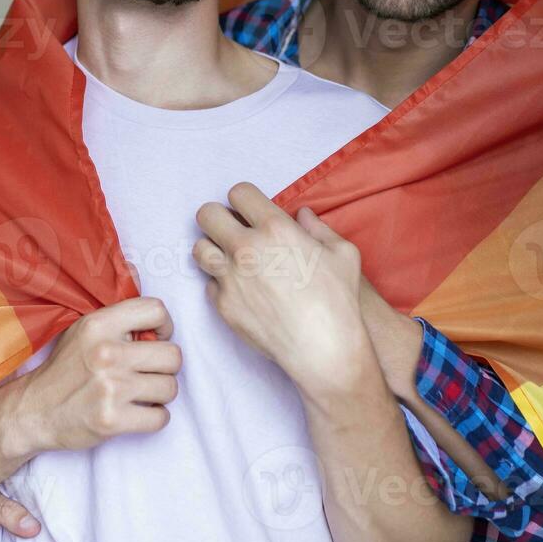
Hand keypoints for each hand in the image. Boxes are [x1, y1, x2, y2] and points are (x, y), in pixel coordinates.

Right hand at [7, 296, 181, 456]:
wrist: (35, 411)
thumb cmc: (65, 369)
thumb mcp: (83, 328)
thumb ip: (116, 312)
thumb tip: (140, 278)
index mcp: (99, 324)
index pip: (156, 311)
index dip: (165, 327)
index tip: (157, 339)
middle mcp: (106, 352)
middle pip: (173, 355)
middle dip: (165, 366)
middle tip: (148, 372)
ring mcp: (110, 388)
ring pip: (170, 388)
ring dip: (160, 393)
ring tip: (140, 393)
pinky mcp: (112, 420)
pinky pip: (160, 417)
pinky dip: (153, 417)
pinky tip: (136, 412)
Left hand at [193, 182, 378, 396]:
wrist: (323, 348)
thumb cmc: (338, 300)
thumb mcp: (344, 254)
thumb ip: (319, 228)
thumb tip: (303, 215)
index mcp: (275, 228)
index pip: (238, 193)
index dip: (244, 199)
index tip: (250, 210)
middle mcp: (246, 248)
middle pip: (207, 215)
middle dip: (218, 218)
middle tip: (231, 229)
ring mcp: (230, 277)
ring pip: (199, 249)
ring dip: (213, 249)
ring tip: (229, 258)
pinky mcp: (223, 305)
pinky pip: (209, 285)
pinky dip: (221, 284)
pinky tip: (240, 289)